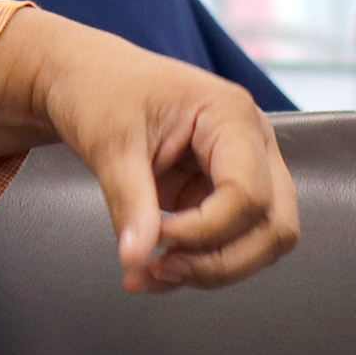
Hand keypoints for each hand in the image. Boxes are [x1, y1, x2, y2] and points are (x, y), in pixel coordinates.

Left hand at [0, 8, 299, 292]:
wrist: (82, 78)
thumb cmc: (98, 90)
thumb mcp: (108, 142)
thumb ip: (128, 200)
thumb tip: (136, 258)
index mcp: (231, 115)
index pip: (247, 194)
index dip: (205, 230)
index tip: (153, 239)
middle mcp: (252, 142)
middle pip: (272, 225)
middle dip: (220, 262)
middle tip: (158, 272)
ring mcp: (243, 169)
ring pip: (258, 242)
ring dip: (208, 270)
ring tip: (146, 276)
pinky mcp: (220, 193)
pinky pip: (226, 242)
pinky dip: (194, 263)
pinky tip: (150, 270)